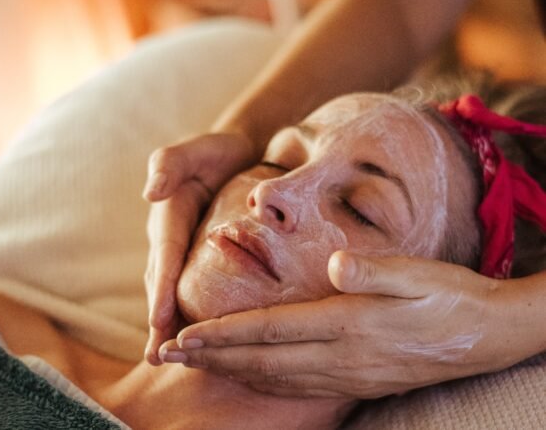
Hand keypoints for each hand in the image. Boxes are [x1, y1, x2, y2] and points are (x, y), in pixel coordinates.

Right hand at [143, 133, 256, 364]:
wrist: (240, 154)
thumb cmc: (218, 152)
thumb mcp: (195, 149)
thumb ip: (169, 164)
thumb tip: (150, 194)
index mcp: (169, 215)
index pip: (166, 255)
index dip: (162, 287)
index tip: (159, 319)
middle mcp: (172, 238)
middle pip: (163, 281)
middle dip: (159, 319)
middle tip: (158, 355)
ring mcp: (186, 250)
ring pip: (176, 290)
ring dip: (171, 323)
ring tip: (169, 357)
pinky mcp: (203, 257)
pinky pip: (195, 286)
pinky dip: (192, 311)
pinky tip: (202, 337)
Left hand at [159, 253, 519, 397]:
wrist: (485, 336)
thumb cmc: (450, 298)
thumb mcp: (419, 276)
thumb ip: (376, 272)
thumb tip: (336, 263)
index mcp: (349, 324)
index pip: (270, 330)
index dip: (222, 334)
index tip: (182, 337)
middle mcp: (341, 356)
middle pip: (260, 359)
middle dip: (209, 357)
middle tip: (165, 354)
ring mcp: (347, 374)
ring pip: (273, 377)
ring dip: (228, 370)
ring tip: (193, 364)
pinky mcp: (356, 381)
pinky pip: (296, 386)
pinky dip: (261, 381)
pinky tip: (247, 376)